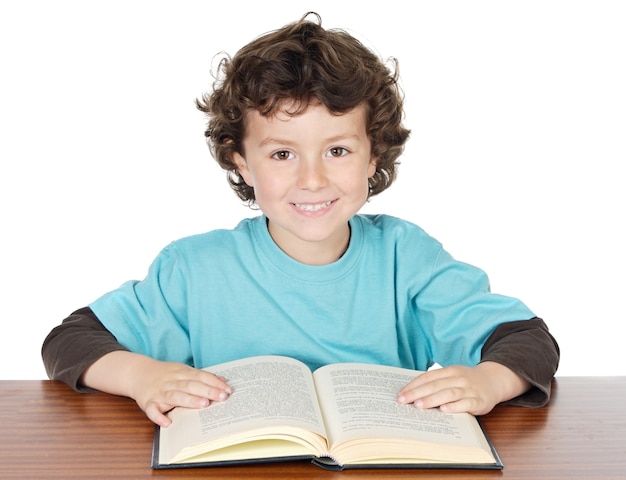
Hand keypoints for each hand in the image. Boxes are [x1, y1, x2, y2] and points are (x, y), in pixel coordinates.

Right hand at [80, 351, 231, 426]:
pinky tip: (167, 423)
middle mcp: (171, 381)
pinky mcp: (148, 403)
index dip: (214, 383)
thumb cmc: (165, 374)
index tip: (227, 389)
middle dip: (207, 391)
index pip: (200, 376)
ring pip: (175, 396)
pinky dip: (158, 417)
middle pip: (191, 385)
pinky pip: (152, 411)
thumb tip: (222, 380)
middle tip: (222, 397)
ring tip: (204, 404)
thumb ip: (201, 376)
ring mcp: (159, 392)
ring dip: (189, 400)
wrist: (136, 373)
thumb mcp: (183, 370)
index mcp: (181, 372)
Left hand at [396, 361, 529, 414]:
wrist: (493, 381)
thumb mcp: (452, 376)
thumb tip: (413, 393)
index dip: (413, 385)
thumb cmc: (466, 381)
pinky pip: (466, 404)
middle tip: (404, 400)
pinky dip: (454, 407)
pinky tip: (444, 410)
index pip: (428, 377)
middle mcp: (458, 378)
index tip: (401, 394)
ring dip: (432, 399)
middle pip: (435, 385)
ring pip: (448, 393)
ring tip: (419, 405)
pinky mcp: (479, 401)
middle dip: (417, 393)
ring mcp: (469, 389)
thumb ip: (436, 383)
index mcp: (449, 371)